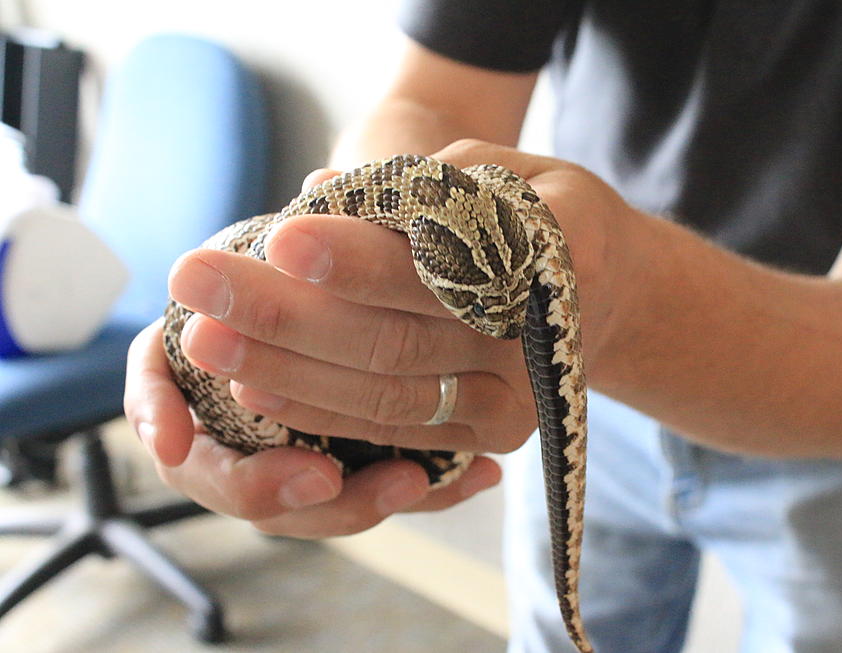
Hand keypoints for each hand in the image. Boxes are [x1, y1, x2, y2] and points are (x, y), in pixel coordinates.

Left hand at [125, 139, 631, 536]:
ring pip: (385, 394)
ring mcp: (514, 402)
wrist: (608, 290)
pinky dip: (321, 409)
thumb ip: (425, 181)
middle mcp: (535, 345)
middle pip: (395, 339)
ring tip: (202, 335)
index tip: (277, 236)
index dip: (356, 259)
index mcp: (554, 260)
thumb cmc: (545, 214)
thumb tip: (315, 192)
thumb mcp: (507, 170)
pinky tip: (254, 384)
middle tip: (196, 282)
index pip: (437, 265)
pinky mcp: (490, 436)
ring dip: (284, 368)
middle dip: (286, 314)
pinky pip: (396, 428)